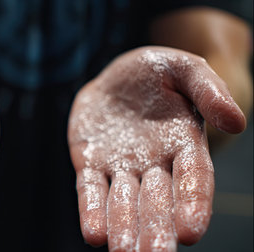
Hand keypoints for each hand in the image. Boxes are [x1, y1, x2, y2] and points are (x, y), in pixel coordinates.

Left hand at [68, 46, 244, 250]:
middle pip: (157, 202)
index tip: (190, 232)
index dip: (193, 204)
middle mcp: (153, 164)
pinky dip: (92, 211)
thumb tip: (236, 122)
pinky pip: (90, 190)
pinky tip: (94, 235)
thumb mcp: (185, 70)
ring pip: (122, 203)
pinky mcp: (90, 163)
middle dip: (156, 229)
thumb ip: (209, 91)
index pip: (193, 179)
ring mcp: (120, 167)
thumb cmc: (156, 73)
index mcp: (184, 145)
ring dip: (123, 228)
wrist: (115, 77)